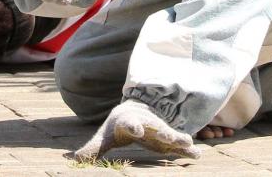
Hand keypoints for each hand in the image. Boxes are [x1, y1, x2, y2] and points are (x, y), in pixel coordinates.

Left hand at [73, 100, 199, 161]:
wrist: (137, 112)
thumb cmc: (119, 126)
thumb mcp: (106, 136)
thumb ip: (93, 148)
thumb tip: (74, 159)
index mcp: (129, 122)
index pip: (130, 123)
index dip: (133, 126)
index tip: (137, 130)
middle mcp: (147, 124)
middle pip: (155, 127)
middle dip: (162, 131)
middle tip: (169, 136)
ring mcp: (159, 130)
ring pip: (170, 134)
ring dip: (179, 139)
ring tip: (189, 144)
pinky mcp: (168, 139)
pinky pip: (179, 144)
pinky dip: (188, 149)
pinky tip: (197, 155)